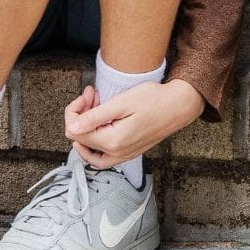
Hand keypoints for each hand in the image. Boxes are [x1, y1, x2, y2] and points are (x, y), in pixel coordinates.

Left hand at [63, 79, 204, 167]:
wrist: (178, 106)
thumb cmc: (153, 100)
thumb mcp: (121, 103)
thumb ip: (94, 118)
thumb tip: (71, 129)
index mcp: (112, 142)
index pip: (75, 132)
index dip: (75, 111)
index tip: (88, 94)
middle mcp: (116, 154)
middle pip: (81, 140)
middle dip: (82, 115)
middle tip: (93, 94)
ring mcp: (123, 156)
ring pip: (90, 150)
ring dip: (87, 128)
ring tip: (97, 107)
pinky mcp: (128, 153)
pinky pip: (103, 155)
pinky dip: (96, 142)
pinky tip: (100, 125)